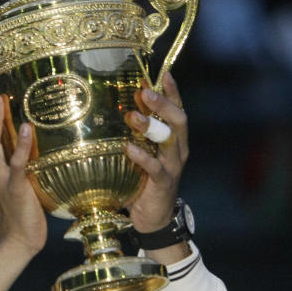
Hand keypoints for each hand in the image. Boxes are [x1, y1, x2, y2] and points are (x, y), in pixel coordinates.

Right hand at [0, 81, 46, 260]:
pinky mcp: (15, 190)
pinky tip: (27, 129)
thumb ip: (13, 158)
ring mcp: (0, 180)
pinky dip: (21, 147)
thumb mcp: (12, 179)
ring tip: (0, 98)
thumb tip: (26, 133)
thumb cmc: (20, 210)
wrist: (19, 241)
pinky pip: (16, 166)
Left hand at [123, 72, 187, 232]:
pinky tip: (128, 148)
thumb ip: (134, 133)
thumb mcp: (140, 152)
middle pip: (178, 120)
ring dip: (152, 126)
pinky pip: (156, 168)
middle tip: (144, 92)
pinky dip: (142, 157)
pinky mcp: (163, 184)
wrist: (152, 216)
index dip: (172, 92)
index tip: (162, 74)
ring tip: (134, 115)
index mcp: (174, 139)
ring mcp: (173, 166)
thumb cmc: (142, 179)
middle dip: (163, 104)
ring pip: (170, 141)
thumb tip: (113, 108)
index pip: (177, 109)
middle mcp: (178, 149)